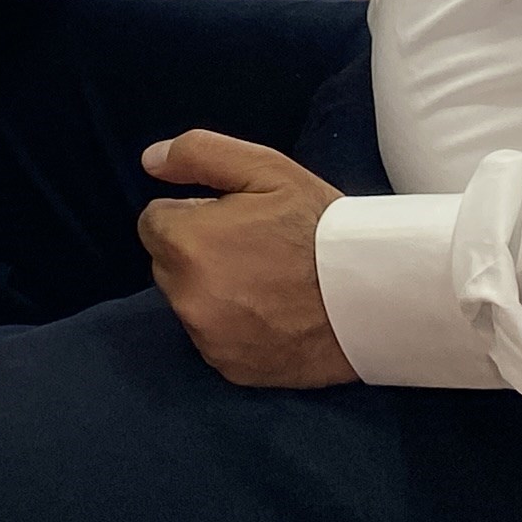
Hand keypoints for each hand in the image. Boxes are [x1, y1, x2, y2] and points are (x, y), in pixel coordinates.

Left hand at [138, 131, 352, 388]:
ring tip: (266, 283)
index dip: (193, 215)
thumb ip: (199, 153)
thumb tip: (150, 160)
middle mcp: (185, 296)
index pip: (155, 222)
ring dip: (210, 291)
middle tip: (254, 249)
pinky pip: (212, 338)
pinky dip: (230, 327)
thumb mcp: (267, 169)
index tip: (233, 221)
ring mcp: (206, 337)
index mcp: (186, 243)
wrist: (371, 297)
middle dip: (196, 252)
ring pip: (189, 302)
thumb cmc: (319, 227)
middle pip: (168, 263)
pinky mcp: (227, 367)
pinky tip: (270, 315)